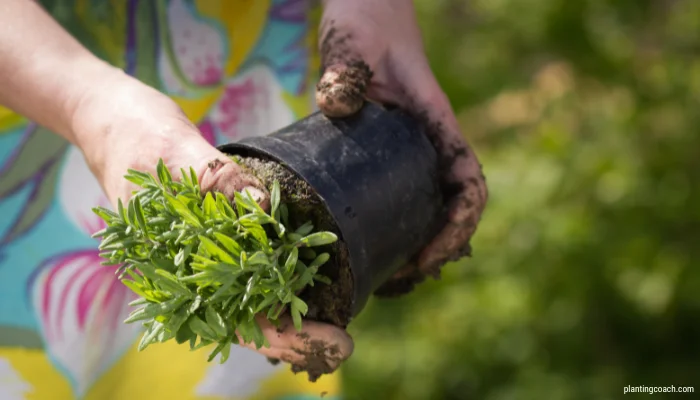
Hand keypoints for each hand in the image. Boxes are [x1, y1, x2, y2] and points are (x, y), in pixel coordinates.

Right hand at [70, 72, 352, 376]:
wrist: (112, 117)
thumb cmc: (133, 133)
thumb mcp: (174, 151)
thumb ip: (215, 178)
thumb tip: (263, 205)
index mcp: (162, 265)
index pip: (225, 319)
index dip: (276, 336)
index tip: (324, 342)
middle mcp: (182, 268)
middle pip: (242, 316)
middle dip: (293, 331)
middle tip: (342, 341)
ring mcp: (198, 251)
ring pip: (247, 293)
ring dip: (289, 304)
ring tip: (334, 313)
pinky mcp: (213, 230)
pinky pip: (249, 255)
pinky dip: (278, 263)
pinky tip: (309, 265)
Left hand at [317, 0, 488, 294]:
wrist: (366, 10)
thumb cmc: (366, 21)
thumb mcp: (353, 42)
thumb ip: (347, 70)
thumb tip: (338, 104)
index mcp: (433, 124)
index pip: (467, 183)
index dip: (459, 225)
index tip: (432, 254)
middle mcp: (427, 143)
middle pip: (453, 208)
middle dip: (437, 249)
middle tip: (400, 280)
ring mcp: (408, 149)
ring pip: (429, 207)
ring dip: (418, 245)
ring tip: (387, 279)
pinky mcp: (385, 151)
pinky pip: (401, 196)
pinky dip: (396, 227)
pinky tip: (370, 248)